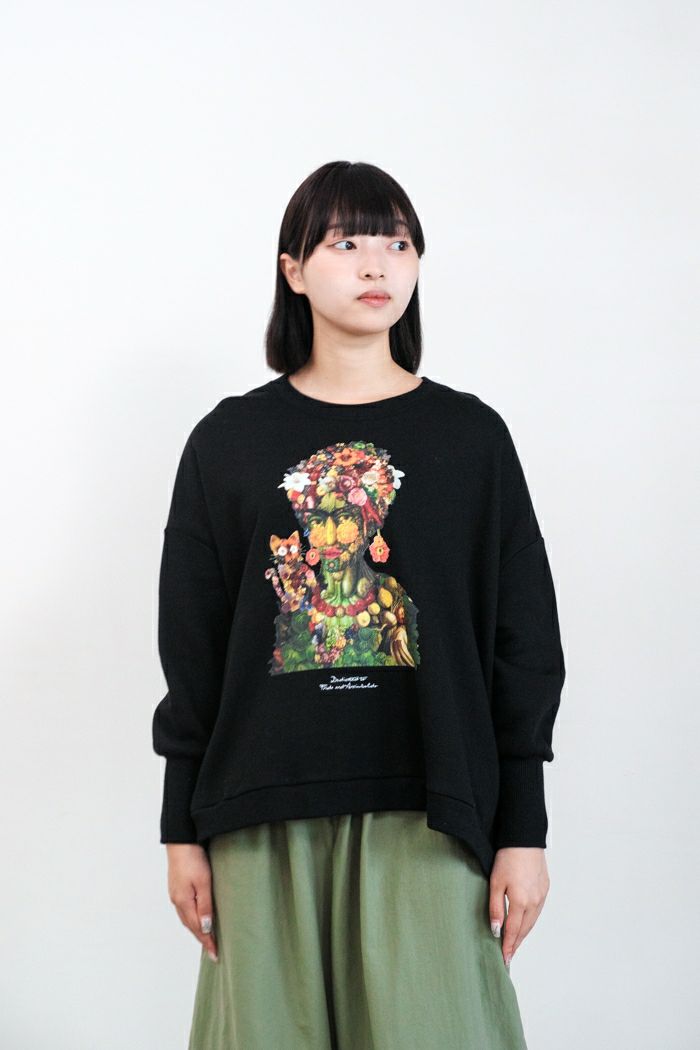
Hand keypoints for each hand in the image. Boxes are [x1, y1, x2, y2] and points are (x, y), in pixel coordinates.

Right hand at [166, 843, 218, 961]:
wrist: (180, 840)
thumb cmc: (193, 859)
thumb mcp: (203, 882)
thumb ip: (205, 906)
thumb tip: (205, 928)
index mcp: (183, 902)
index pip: (197, 928)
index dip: (207, 942)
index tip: (216, 955)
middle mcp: (177, 901)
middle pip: (191, 926)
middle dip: (202, 938)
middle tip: (213, 951)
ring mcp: (176, 894)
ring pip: (187, 918)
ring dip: (197, 929)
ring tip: (208, 938)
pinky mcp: (177, 887)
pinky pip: (186, 909)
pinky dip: (193, 918)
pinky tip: (199, 917)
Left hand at [489, 847, 549, 968]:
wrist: (525, 838)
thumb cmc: (507, 857)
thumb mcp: (495, 882)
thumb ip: (495, 908)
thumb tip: (496, 930)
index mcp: (521, 902)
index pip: (513, 932)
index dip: (508, 947)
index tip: (504, 960)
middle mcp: (534, 902)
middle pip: (524, 930)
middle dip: (516, 944)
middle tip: (509, 956)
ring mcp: (541, 896)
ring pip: (532, 922)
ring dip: (523, 934)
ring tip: (515, 943)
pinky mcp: (545, 888)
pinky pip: (537, 911)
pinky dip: (530, 921)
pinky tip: (524, 923)